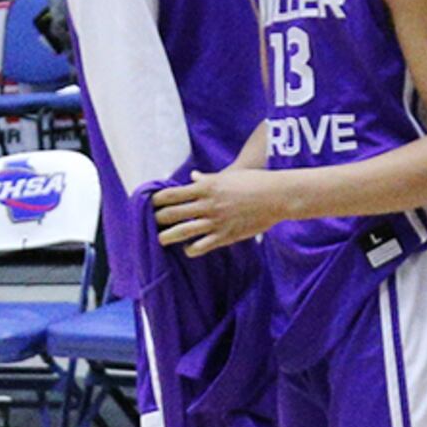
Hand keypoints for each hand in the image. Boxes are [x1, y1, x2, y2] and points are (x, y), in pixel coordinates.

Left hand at [153, 164, 287, 254]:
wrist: (276, 196)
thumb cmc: (254, 182)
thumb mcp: (229, 176)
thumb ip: (208, 179)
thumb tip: (193, 177)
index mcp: (206, 187)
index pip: (173, 194)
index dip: (158, 200)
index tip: (150, 203)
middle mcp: (207, 204)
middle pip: (173, 213)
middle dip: (158, 219)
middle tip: (151, 222)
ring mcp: (216, 221)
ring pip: (183, 231)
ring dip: (167, 237)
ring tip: (160, 240)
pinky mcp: (226, 235)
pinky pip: (202, 246)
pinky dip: (191, 249)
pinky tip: (188, 249)